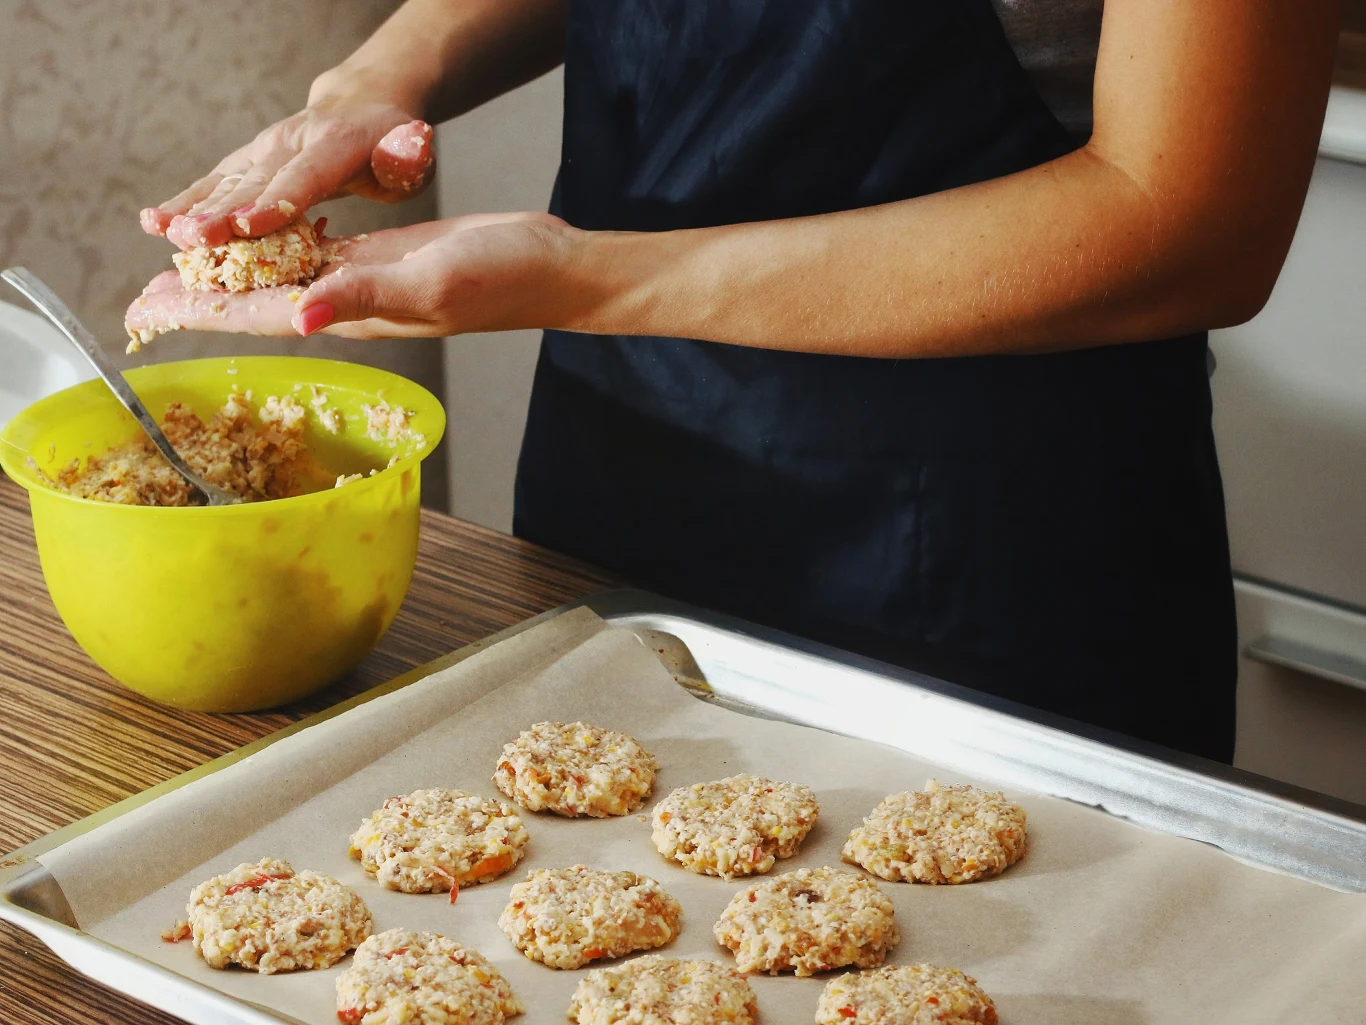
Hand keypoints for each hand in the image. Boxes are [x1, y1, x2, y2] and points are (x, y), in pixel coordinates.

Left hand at [125, 212, 574, 340]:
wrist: (552, 268)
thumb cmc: (506, 278)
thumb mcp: (433, 283)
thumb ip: (367, 298)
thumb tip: (299, 318)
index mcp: (358, 313)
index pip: (264, 316)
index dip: (205, 313)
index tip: (151, 310)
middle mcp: (354, 303)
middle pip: (261, 303)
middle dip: (204, 300)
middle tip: (147, 295)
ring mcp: (370, 281)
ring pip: (284, 281)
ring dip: (235, 278)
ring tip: (191, 272)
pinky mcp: (387, 259)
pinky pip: (320, 258)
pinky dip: (280, 253)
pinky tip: (263, 246)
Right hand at [140, 97, 434, 250]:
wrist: (362, 105)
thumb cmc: (391, 144)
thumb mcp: (410, 152)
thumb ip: (408, 155)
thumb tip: (414, 143)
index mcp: (333, 145)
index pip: (303, 179)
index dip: (276, 203)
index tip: (248, 227)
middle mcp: (290, 143)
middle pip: (254, 183)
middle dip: (221, 213)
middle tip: (190, 239)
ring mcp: (264, 150)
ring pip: (226, 182)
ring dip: (191, 207)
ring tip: (159, 230)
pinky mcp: (248, 159)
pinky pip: (214, 183)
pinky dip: (184, 201)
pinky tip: (152, 222)